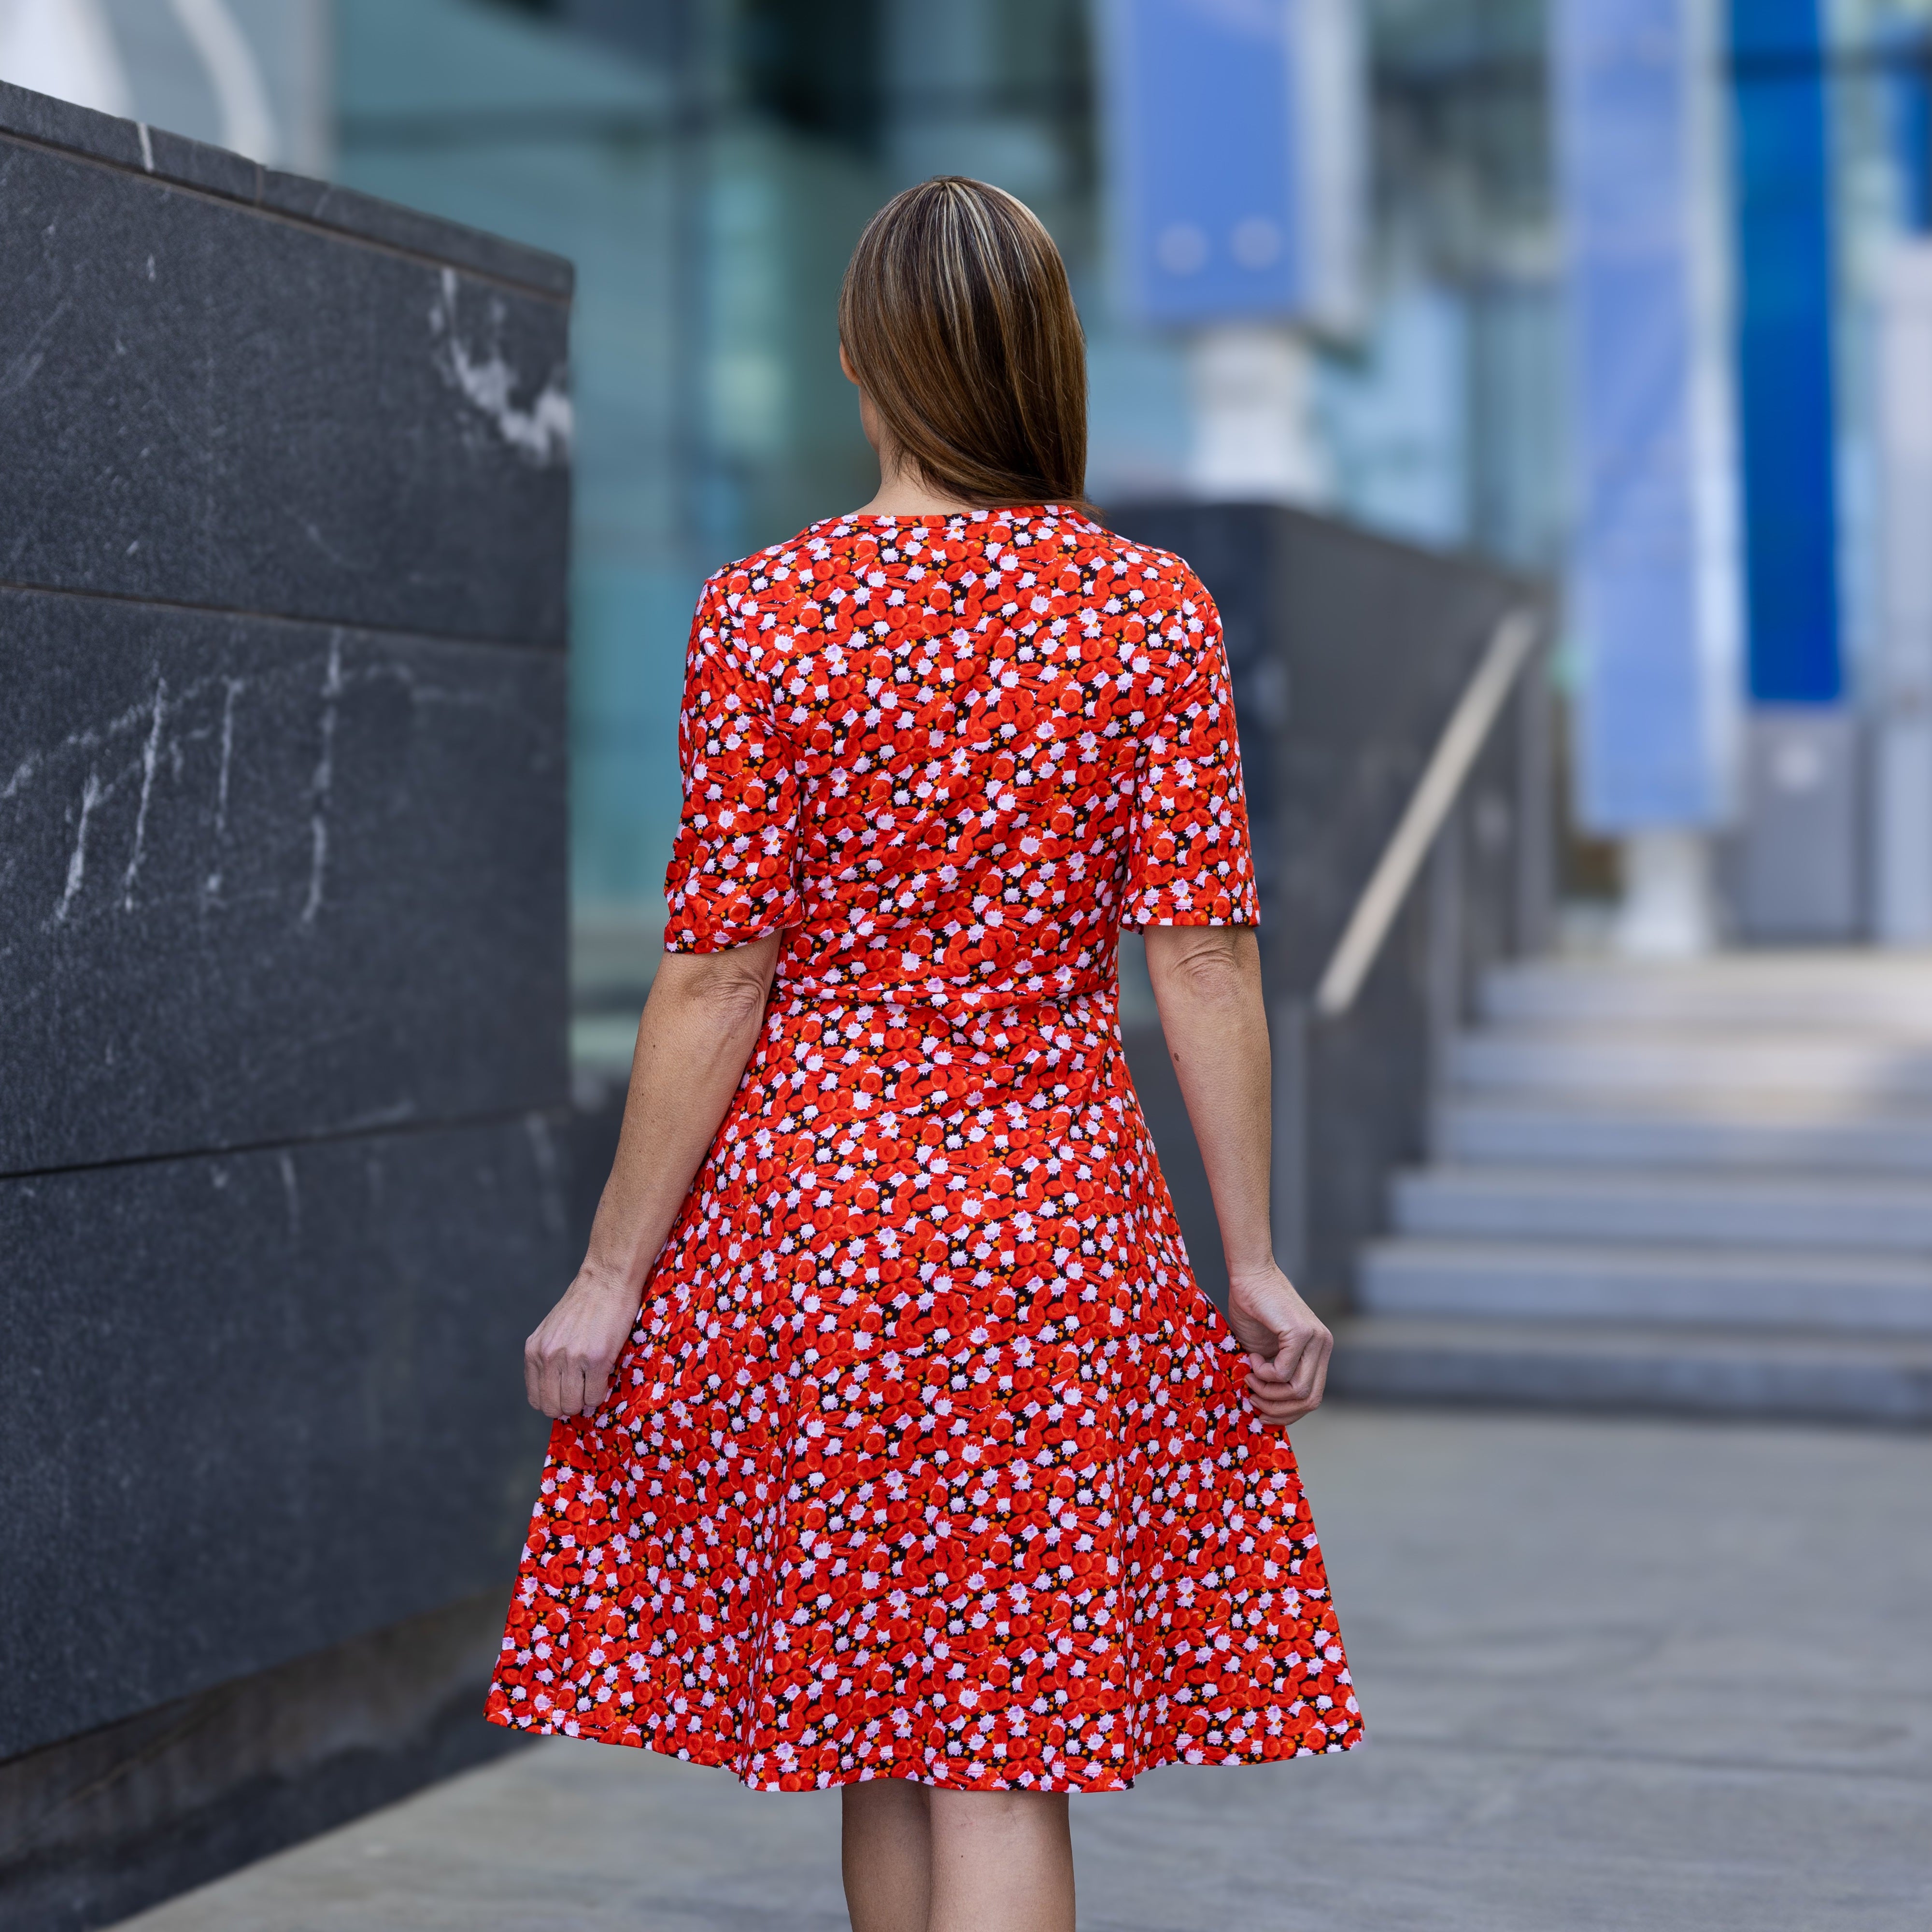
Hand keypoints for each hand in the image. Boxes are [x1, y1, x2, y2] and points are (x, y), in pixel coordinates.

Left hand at [523, 1264, 641, 1418]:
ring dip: (586, 1401)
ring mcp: (571, 1358)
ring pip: (574, 1405)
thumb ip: (547, 1357)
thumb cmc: (583, 1304)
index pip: (535, 1399)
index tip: (568, 1395)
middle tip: (583, 1393)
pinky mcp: (597, 1358)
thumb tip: (554, 1390)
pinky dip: (600, 1393)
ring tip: (594, 1384)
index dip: (554, 1402)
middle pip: (553, 1407)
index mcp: (533, 1351)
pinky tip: (604, 1377)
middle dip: (570, 1406)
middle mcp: (548, 1356)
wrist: (607, 1280)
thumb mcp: (552, 1330)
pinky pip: (595, 1395)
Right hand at [1225, 1261, 1331, 1427]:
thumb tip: (1266, 1409)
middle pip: (1310, 1399)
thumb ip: (1274, 1376)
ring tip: (1249, 1376)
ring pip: (1298, 1390)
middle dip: (1278, 1408)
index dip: (1288, 1413)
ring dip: (1267, 1391)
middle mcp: (1324, 1346)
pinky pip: (1283, 1372)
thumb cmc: (1253, 1310)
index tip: (1263, 1413)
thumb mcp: (1266, 1352)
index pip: (1313, 1397)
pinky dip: (1263, 1374)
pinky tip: (1252, 1358)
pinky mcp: (1300, 1332)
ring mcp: (1316, 1339)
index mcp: (1319, 1352)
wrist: (1249, 1276)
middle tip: (1253, 1398)